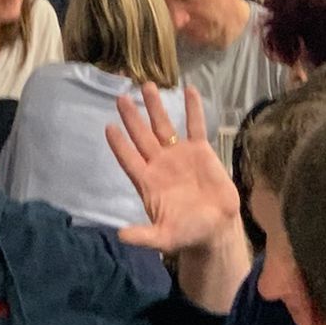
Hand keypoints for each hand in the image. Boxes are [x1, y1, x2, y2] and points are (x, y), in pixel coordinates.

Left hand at [106, 85, 238, 255]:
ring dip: (156, 107)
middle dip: (132, 117)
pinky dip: (192, 109)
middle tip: (121, 97)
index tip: (109, 127)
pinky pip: (195, 125)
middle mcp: (159, 164)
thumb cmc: (187, 233)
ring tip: (148, 86)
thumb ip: (143, 236)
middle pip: (142, 136)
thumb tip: (120, 236)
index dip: (119, 145)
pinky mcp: (200, 151)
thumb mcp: (164, 238)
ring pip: (163, 126)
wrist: (216, 229)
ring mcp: (179, 155)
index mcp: (148, 182)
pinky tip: (189, 89)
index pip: (129, 159)